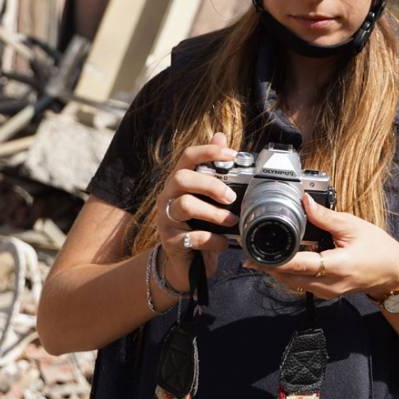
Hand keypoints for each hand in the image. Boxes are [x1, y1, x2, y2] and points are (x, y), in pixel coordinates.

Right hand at [155, 132, 238, 292]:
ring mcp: (166, 219)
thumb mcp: (206, 196)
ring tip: (231, 221)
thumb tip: (219, 135)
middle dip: (210, 184)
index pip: (187, 156)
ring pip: (185, 206)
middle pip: (182, 178)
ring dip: (213, 213)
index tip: (232, 154)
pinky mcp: (170, 242)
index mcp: (179, 181)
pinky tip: (223, 243)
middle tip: (231, 197)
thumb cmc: (198, 224)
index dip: (208, 151)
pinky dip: (212, 239)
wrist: (184, 263)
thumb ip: (212, 167)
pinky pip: (191, 237)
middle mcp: (168, 196)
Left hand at [244, 193, 398, 299]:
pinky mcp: (325, 293)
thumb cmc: (377, 247)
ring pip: (292, 283)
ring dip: (274, 270)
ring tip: (256, 255)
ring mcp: (326, 292)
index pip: (298, 265)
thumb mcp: (353, 226)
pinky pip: (299, 284)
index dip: (274, 259)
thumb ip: (325, 216)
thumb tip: (304, 201)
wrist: (392, 272)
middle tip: (247, 250)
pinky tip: (278, 261)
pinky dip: (287, 273)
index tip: (254, 251)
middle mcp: (329, 285)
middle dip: (267, 265)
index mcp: (337, 266)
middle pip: (289, 277)